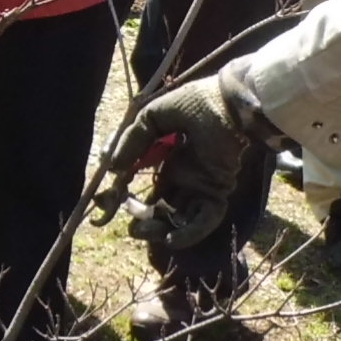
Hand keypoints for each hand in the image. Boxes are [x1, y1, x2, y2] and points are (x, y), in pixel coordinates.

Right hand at [94, 63, 283, 251]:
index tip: (109, 202)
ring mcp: (201, 185)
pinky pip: (204, 219)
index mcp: (168, 157)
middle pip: (160, 206)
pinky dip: (189, 233)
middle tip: (132, 224)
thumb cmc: (197, 103)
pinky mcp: (218, 191)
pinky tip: (172, 239)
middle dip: (143, 219)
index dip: (127, 194)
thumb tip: (113, 168)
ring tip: (143, 231)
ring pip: (178, 216)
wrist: (231, 102)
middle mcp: (183, 174)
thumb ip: (133, 140)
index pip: (144, 182)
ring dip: (160, 229)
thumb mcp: (155, 116)